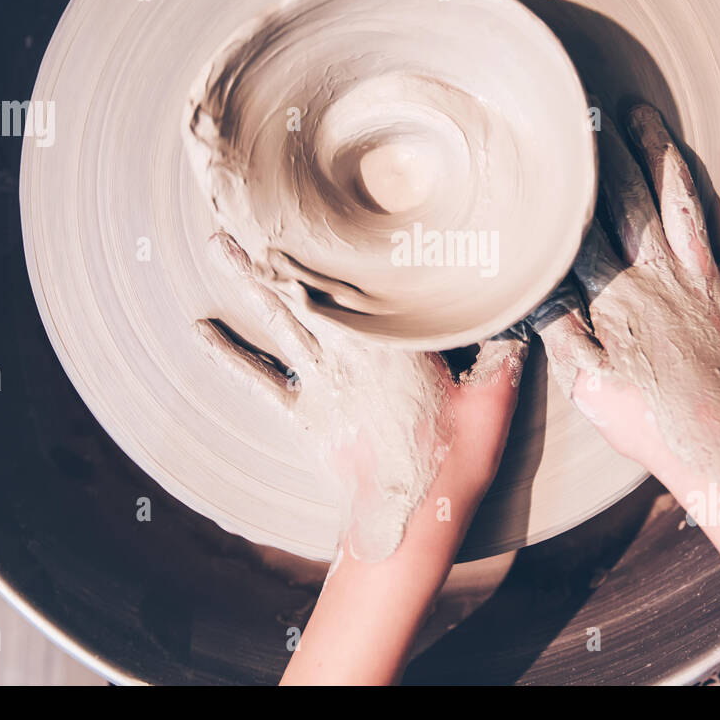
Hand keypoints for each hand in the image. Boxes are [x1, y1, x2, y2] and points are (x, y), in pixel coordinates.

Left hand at [194, 230, 526, 559]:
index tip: (305, 201)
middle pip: (303, 286)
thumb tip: (520, 309)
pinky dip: (227, 355)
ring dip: (245, 281)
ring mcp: (318, 381)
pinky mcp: (302, 414)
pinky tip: (199, 331)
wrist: (411, 518)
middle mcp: (346, 349)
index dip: (327, 239)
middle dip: (273, 244)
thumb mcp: (493, 394)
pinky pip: (257, 379)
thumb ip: (502, 346)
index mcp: (389, 337)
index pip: (354, 277)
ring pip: (276, 318)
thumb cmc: (454, 457)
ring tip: (218, 242)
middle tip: (243, 203)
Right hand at [530, 102, 719, 493]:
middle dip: (612, 153)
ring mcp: (705, 280)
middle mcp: (660, 275)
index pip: (584, 229)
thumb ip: (559, 328)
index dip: (570, 187)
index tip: (557, 147)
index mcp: (615, 296)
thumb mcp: (584, 383)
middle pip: (630, 201)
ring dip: (663, 156)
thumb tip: (536, 284)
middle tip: (598, 109)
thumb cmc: (648, 420)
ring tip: (646, 117)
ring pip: (681, 203)